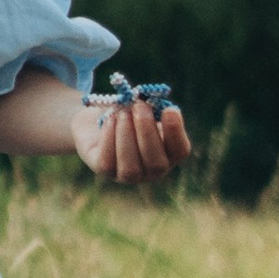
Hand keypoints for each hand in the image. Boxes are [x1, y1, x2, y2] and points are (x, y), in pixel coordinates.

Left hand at [73, 92, 188, 185]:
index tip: (169, 110)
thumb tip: (149, 102)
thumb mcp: (142, 108)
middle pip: (157, 164)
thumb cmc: (128, 113)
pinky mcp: (106, 171)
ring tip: (122, 113)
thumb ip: (151, 107)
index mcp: (169, 152)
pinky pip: (108, 163)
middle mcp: (153, 170)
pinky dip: (109, 139)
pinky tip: (110, 120)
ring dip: (127, 136)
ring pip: (131, 169)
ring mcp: (130, 175)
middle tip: (139, 106)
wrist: (98, 122)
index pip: (180, 151)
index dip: (176, 132)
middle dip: (147, 132)